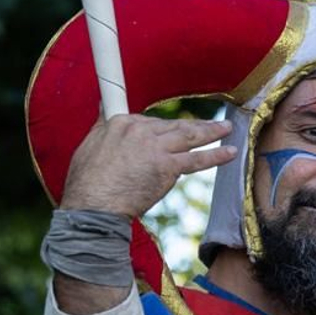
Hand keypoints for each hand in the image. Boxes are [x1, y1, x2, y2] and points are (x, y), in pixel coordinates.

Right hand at [59, 114, 234, 217]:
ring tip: (226, 129)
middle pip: (173, 126)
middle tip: (212, 125)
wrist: (93, 206)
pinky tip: (229, 152)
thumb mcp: (89, 145)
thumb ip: (102, 126)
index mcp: (121, 123)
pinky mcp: (167, 167)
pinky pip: (196, 160)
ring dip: (211, 132)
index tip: (168, 130)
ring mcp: (156, 148)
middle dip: (194, 126)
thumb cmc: (86, 184)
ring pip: (189, 136)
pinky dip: (215, 155)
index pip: (149, 122)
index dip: (160, 129)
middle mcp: (140, 131)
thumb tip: (103, 108)